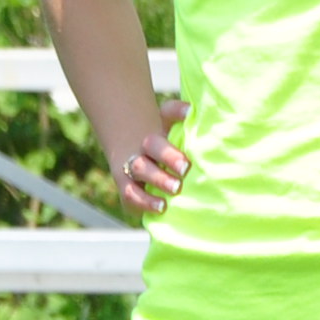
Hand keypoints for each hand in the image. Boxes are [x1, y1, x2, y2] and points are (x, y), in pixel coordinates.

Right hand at [113, 100, 189, 214]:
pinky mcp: (130, 195)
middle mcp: (137, 159)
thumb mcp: (171, 123)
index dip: (168, 155)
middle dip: (160, 177)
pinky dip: (144, 205)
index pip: (154, 145)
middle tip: (178, 185)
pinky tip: (160, 209)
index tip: (186, 166)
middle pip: (142, 167)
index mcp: (151, 143)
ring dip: (150, 194)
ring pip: (133, 186)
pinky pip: (130, 201)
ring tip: (168, 199)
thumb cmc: (168, 140)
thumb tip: (190, 110)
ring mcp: (131, 179)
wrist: (147, 154)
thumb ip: (178, 112)